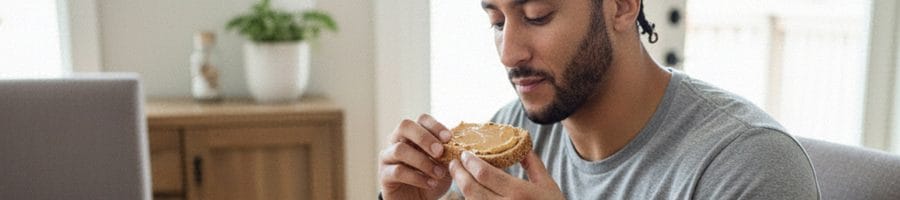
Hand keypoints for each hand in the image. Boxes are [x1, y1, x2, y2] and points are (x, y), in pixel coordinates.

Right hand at [379, 114, 453, 199]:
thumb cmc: (431, 179)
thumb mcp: (444, 165)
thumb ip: (448, 154)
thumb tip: (458, 146)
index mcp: (413, 134)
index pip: (421, 119)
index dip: (435, 126)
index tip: (449, 138)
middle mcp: (397, 140)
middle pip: (405, 126)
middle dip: (424, 138)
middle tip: (440, 152)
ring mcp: (388, 157)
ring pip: (400, 149)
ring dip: (423, 161)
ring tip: (439, 173)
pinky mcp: (384, 175)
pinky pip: (398, 171)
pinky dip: (417, 177)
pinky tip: (430, 183)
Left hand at [449, 151, 563, 199]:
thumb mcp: (547, 184)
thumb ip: (533, 163)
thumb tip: (520, 144)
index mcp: (518, 193)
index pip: (484, 174)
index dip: (470, 162)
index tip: (464, 154)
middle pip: (471, 189)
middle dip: (458, 173)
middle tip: (454, 162)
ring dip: (461, 188)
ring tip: (458, 175)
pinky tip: (469, 192)